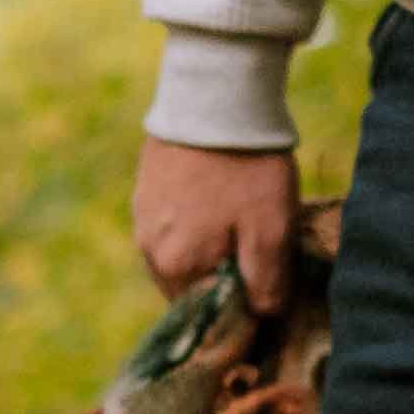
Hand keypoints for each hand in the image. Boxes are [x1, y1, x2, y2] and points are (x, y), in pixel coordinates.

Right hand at [132, 141, 299, 315]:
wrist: (215, 96)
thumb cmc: (246, 169)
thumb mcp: (271, 230)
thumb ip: (267, 285)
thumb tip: (263, 316)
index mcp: (177, 268)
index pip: (207, 317)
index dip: (239, 311)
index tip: (267, 293)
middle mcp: (149, 251)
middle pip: (190, 287)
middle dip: (221, 281)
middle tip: (258, 252)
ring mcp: (142, 219)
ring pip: (179, 256)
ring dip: (206, 252)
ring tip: (238, 223)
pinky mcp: (144, 191)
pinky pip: (170, 226)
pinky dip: (193, 225)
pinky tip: (216, 202)